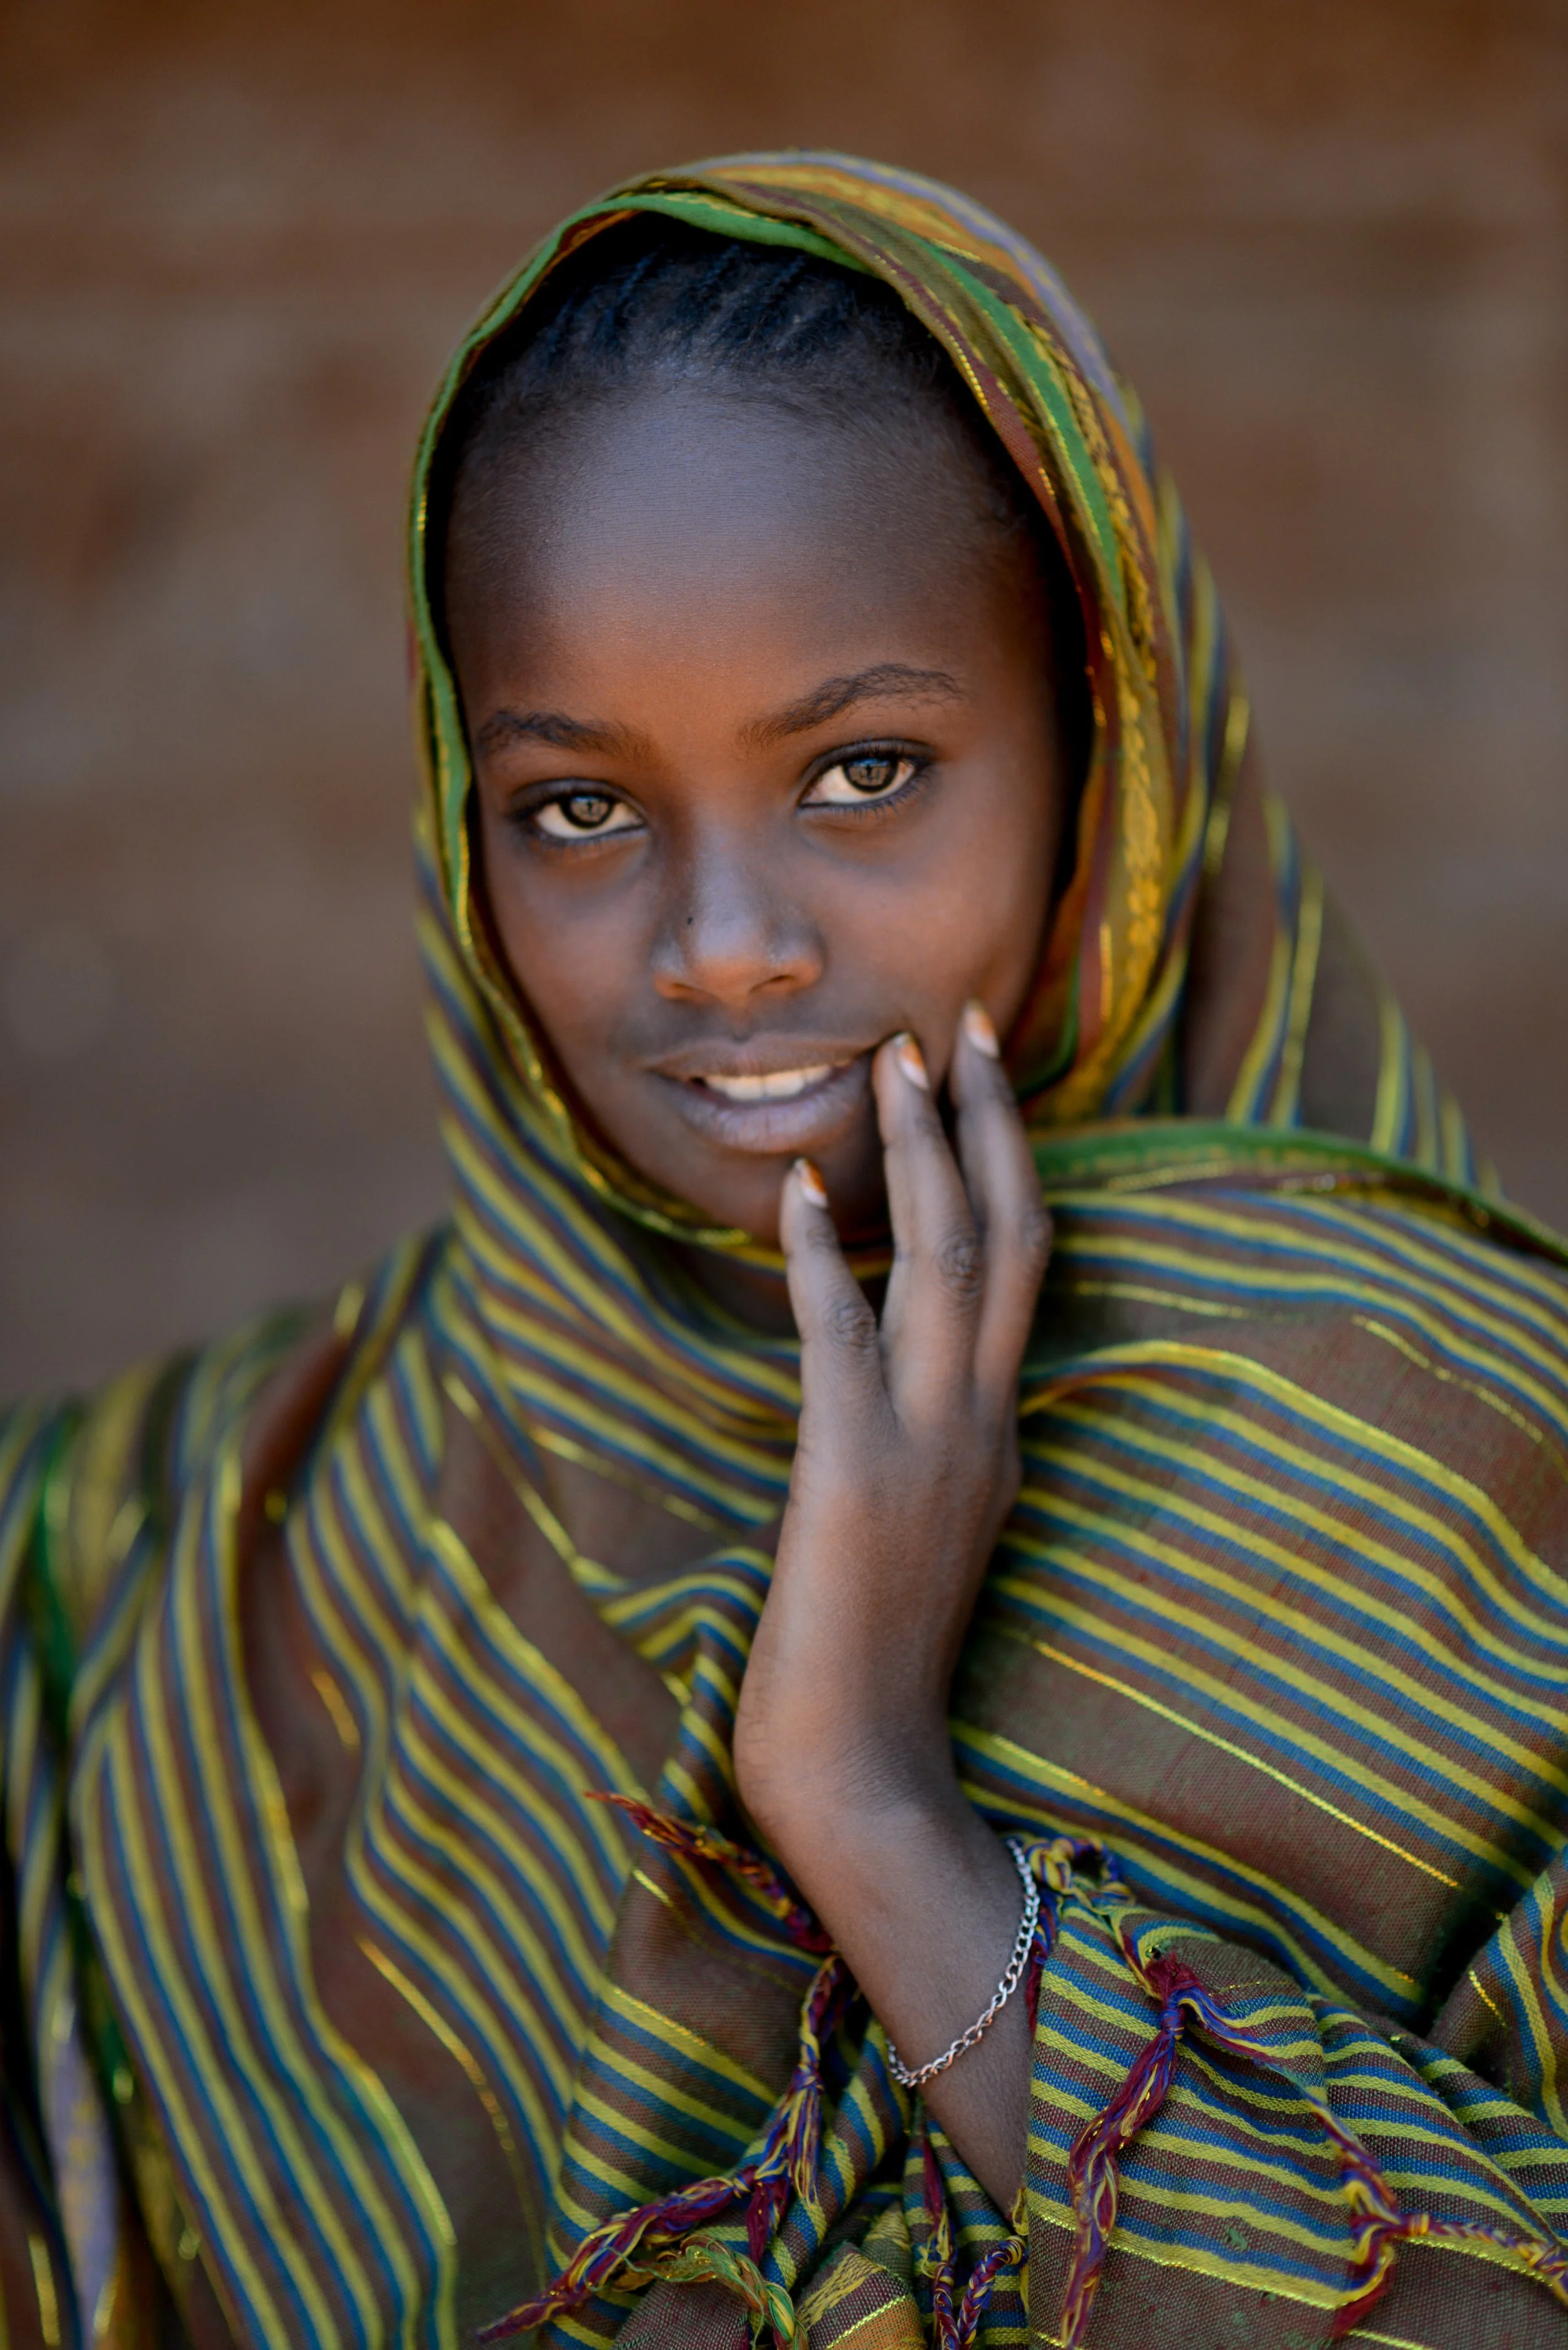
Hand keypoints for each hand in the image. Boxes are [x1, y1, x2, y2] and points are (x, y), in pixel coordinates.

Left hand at [734, 1002, 1051, 1848]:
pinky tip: (795, 1189)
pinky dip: (821, 1255)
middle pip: (1007, 1242)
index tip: (983, 1082)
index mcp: (998, 1439)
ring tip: (896, 1063)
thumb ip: (923, 1450)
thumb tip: (889, 1377)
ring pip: (944, 1267)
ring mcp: (926, 1446)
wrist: (869, 1780)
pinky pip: (842, 1336)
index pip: (1024, 1273)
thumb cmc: (877, 1670)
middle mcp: (981, 1426)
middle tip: (962, 1028)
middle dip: (987, 1127)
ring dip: (921, 1157)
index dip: (1008, 1169)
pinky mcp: (854, 1475)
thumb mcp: (919, 1535)